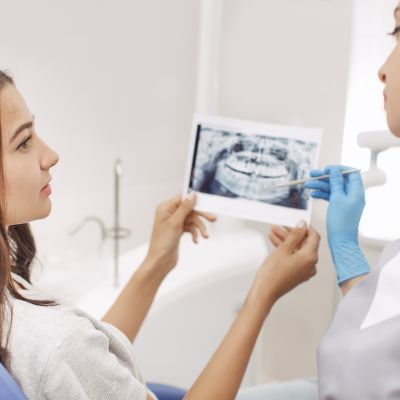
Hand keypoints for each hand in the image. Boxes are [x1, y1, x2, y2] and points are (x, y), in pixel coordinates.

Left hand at [145, 192, 216, 274]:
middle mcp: (169, 214)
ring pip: (192, 220)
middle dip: (200, 216)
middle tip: (212, 219)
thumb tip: (192, 195)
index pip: (183, 199)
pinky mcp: (178, 231)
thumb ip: (184, 208)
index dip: (194, 201)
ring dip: (199, 227)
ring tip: (204, 235)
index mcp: (165, 208)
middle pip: (189, 210)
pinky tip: (196, 240)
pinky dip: (194, 233)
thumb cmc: (162, 243)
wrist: (160, 261)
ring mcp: (174, 223)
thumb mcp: (175, 222)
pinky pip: (190, 228)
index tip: (206, 204)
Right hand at [256, 221, 319, 302]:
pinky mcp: (298, 274)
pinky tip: (276, 244)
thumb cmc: (273, 274)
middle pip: (304, 243)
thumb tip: (302, 225)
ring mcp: (305, 271)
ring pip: (298, 250)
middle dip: (291, 234)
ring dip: (287, 241)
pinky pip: (295, 258)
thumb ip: (295, 235)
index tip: (297, 222)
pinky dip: (287, 250)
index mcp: (310, 257)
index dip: (305, 227)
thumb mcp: (283, 249)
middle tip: (280, 227)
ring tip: (274, 233)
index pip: (314, 236)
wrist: (265, 291)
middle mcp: (311, 265)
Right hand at [303, 165, 369, 283]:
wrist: (340, 240)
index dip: (338, 169)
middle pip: (339, 180)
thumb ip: (336, 183)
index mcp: (357, 191)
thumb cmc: (341, 221)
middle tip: (312, 174)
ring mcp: (346, 202)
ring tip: (307, 185)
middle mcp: (353, 195)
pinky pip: (330, 197)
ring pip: (332, 188)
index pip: (350, 173)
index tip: (326, 169)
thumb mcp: (337, 198)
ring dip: (320, 186)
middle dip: (325, 177)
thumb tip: (334, 171)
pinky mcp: (339, 208)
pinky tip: (313, 195)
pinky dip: (322, 194)